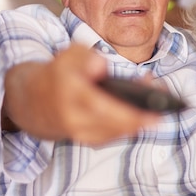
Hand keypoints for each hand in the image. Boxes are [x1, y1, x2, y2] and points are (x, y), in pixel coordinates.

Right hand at [3, 44, 159, 144]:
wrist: (32, 103)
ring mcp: (80, 132)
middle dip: (142, 119)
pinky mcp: (87, 140)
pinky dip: (130, 126)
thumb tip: (100, 66)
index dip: (131, 112)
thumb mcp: (66, 56)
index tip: (153, 111)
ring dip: (139, 123)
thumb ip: (84, 56)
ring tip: (157, 110)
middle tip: (162, 111)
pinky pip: (114, 136)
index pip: (103, 107)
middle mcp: (74, 118)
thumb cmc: (57, 75)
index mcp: (70, 93)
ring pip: (117, 133)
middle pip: (114, 125)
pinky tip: (144, 116)